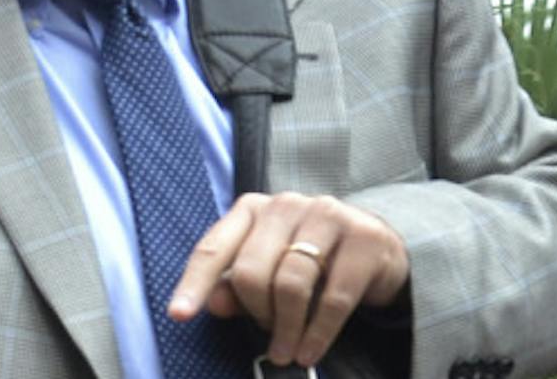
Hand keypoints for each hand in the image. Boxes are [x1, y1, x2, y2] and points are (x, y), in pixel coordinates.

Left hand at [168, 192, 409, 368]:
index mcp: (253, 209)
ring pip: (291, 284)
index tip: (179, 315)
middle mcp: (286, 204)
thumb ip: (236, 285)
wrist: (377, 248)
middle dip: (257, 313)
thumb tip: (214, 303)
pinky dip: (318, 334)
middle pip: (252, 270)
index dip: (194, 283)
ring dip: (286, 329)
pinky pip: (333, 298)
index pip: (214, 247)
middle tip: (268, 335)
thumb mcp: (269, 270)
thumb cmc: (311, 260)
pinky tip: (310, 352)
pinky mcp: (363, 239)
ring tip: (287, 351)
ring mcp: (327, 216)